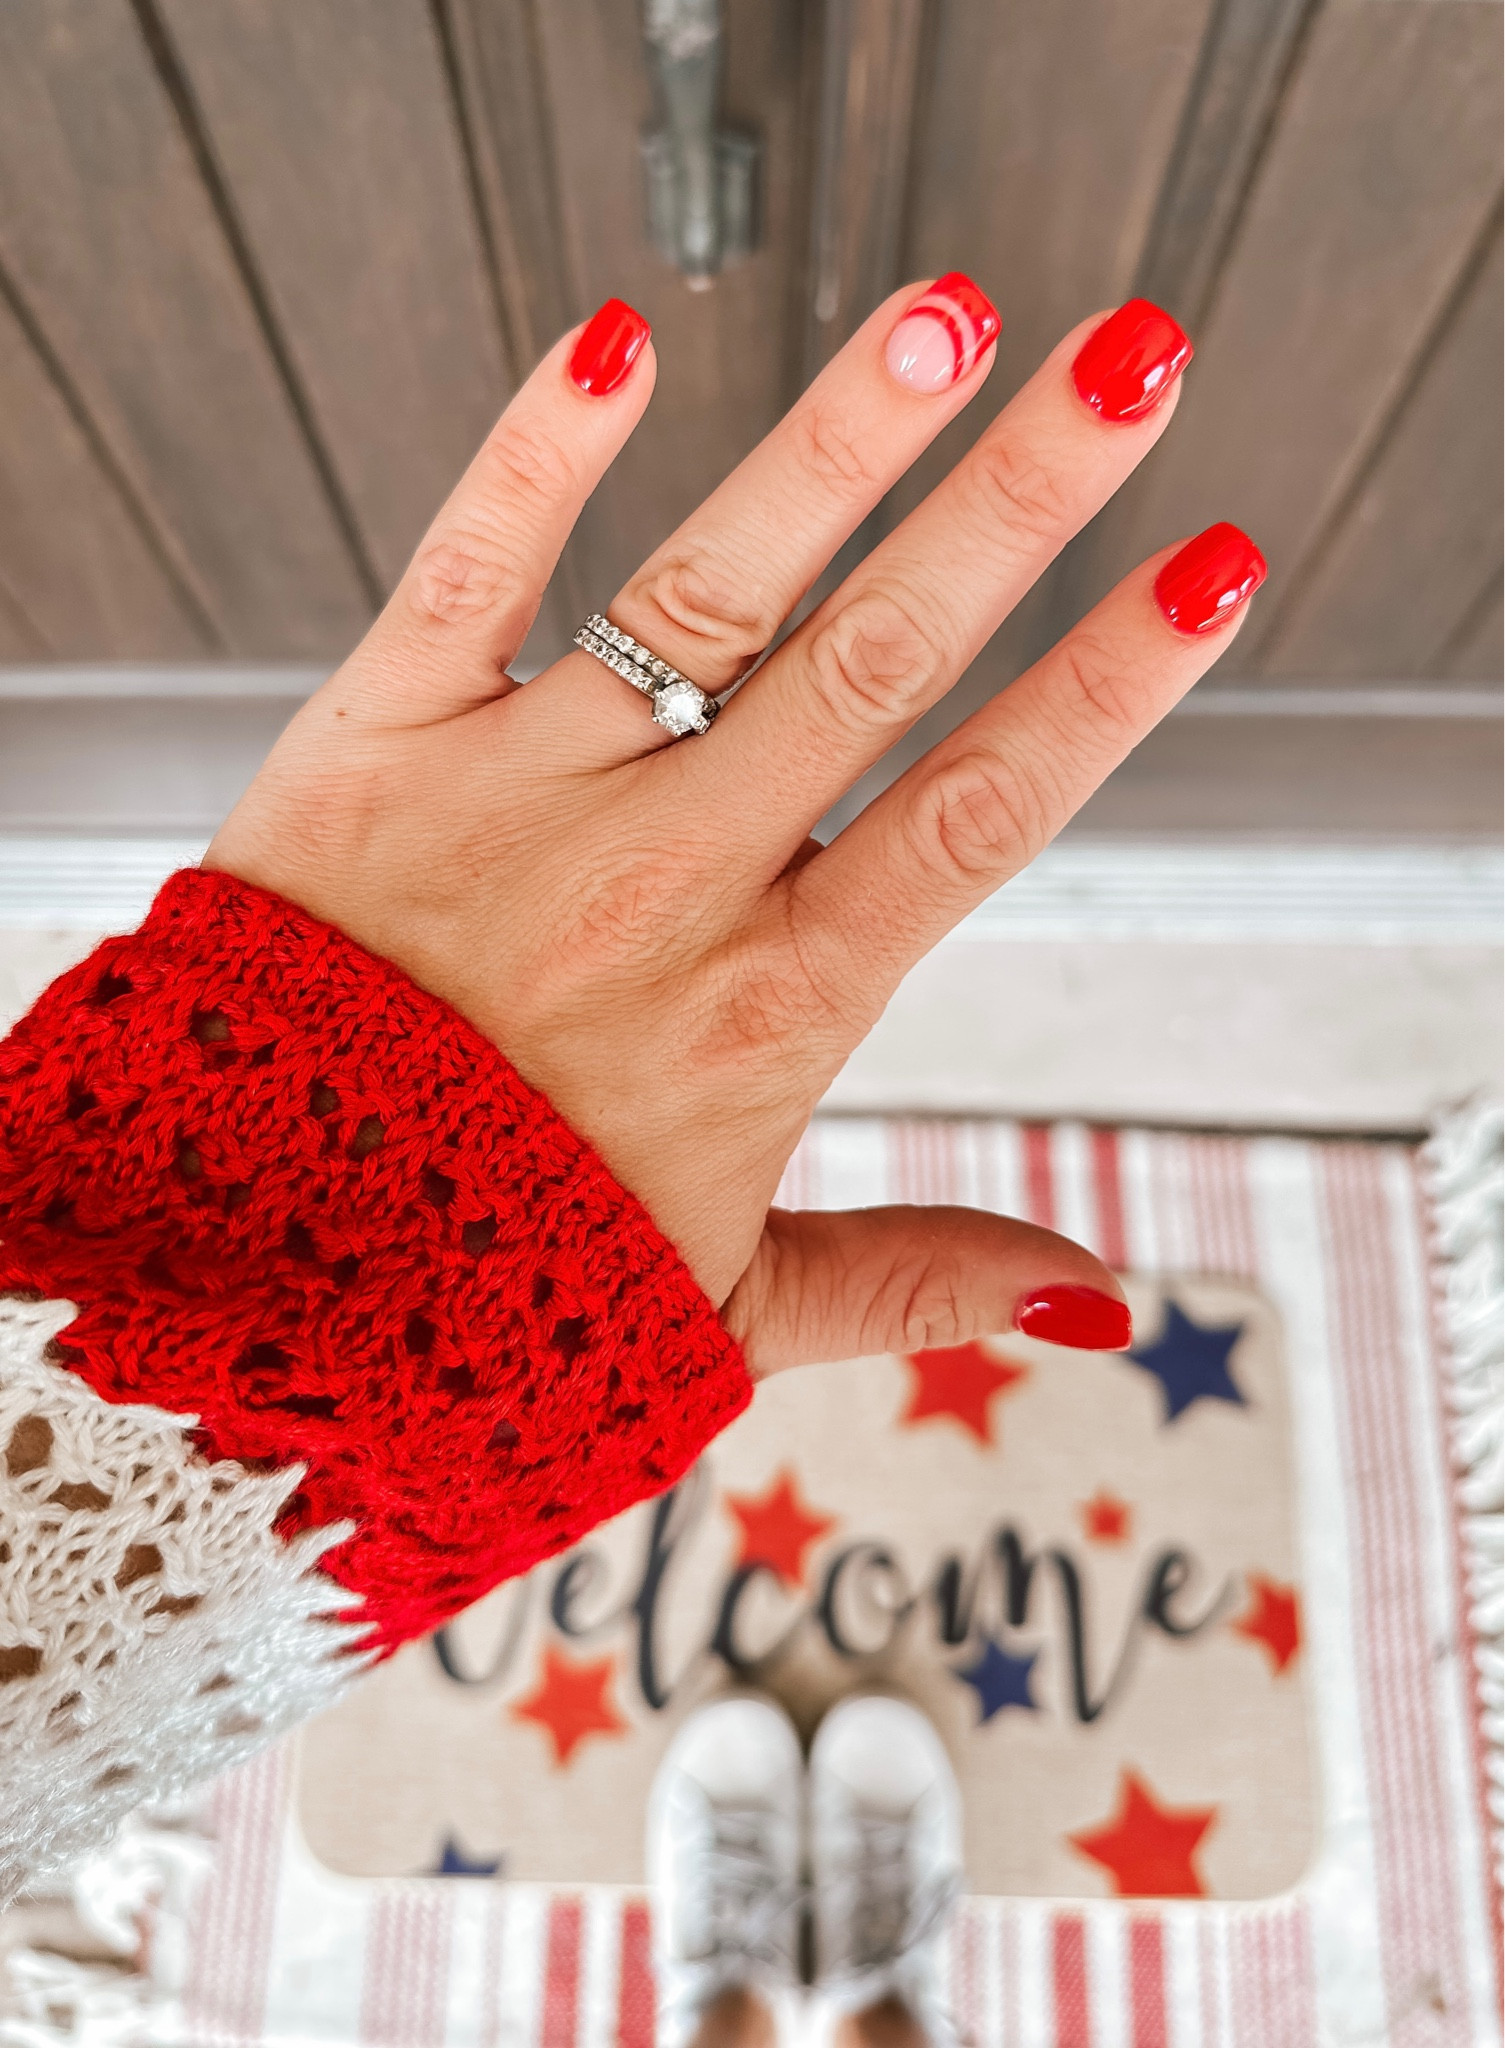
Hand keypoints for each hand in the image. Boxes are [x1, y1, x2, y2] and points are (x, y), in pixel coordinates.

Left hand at [206, 283, 1261, 1374]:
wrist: (245, 1285)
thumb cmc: (488, 1296)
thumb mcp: (726, 1311)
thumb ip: (915, 1279)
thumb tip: (1093, 1299)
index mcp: (768, 1009)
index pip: (978, 815)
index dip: (1106, 685)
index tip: (1208, 571)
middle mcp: (664, 882)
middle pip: (876, 661)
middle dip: (1019, 502)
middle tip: (1131, 368)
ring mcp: (520, 796)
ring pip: (708, 590)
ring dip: (834, 445)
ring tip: (945, 320)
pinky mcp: (376, 741)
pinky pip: (468, 569)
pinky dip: (535, 453)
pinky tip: (616, 347)